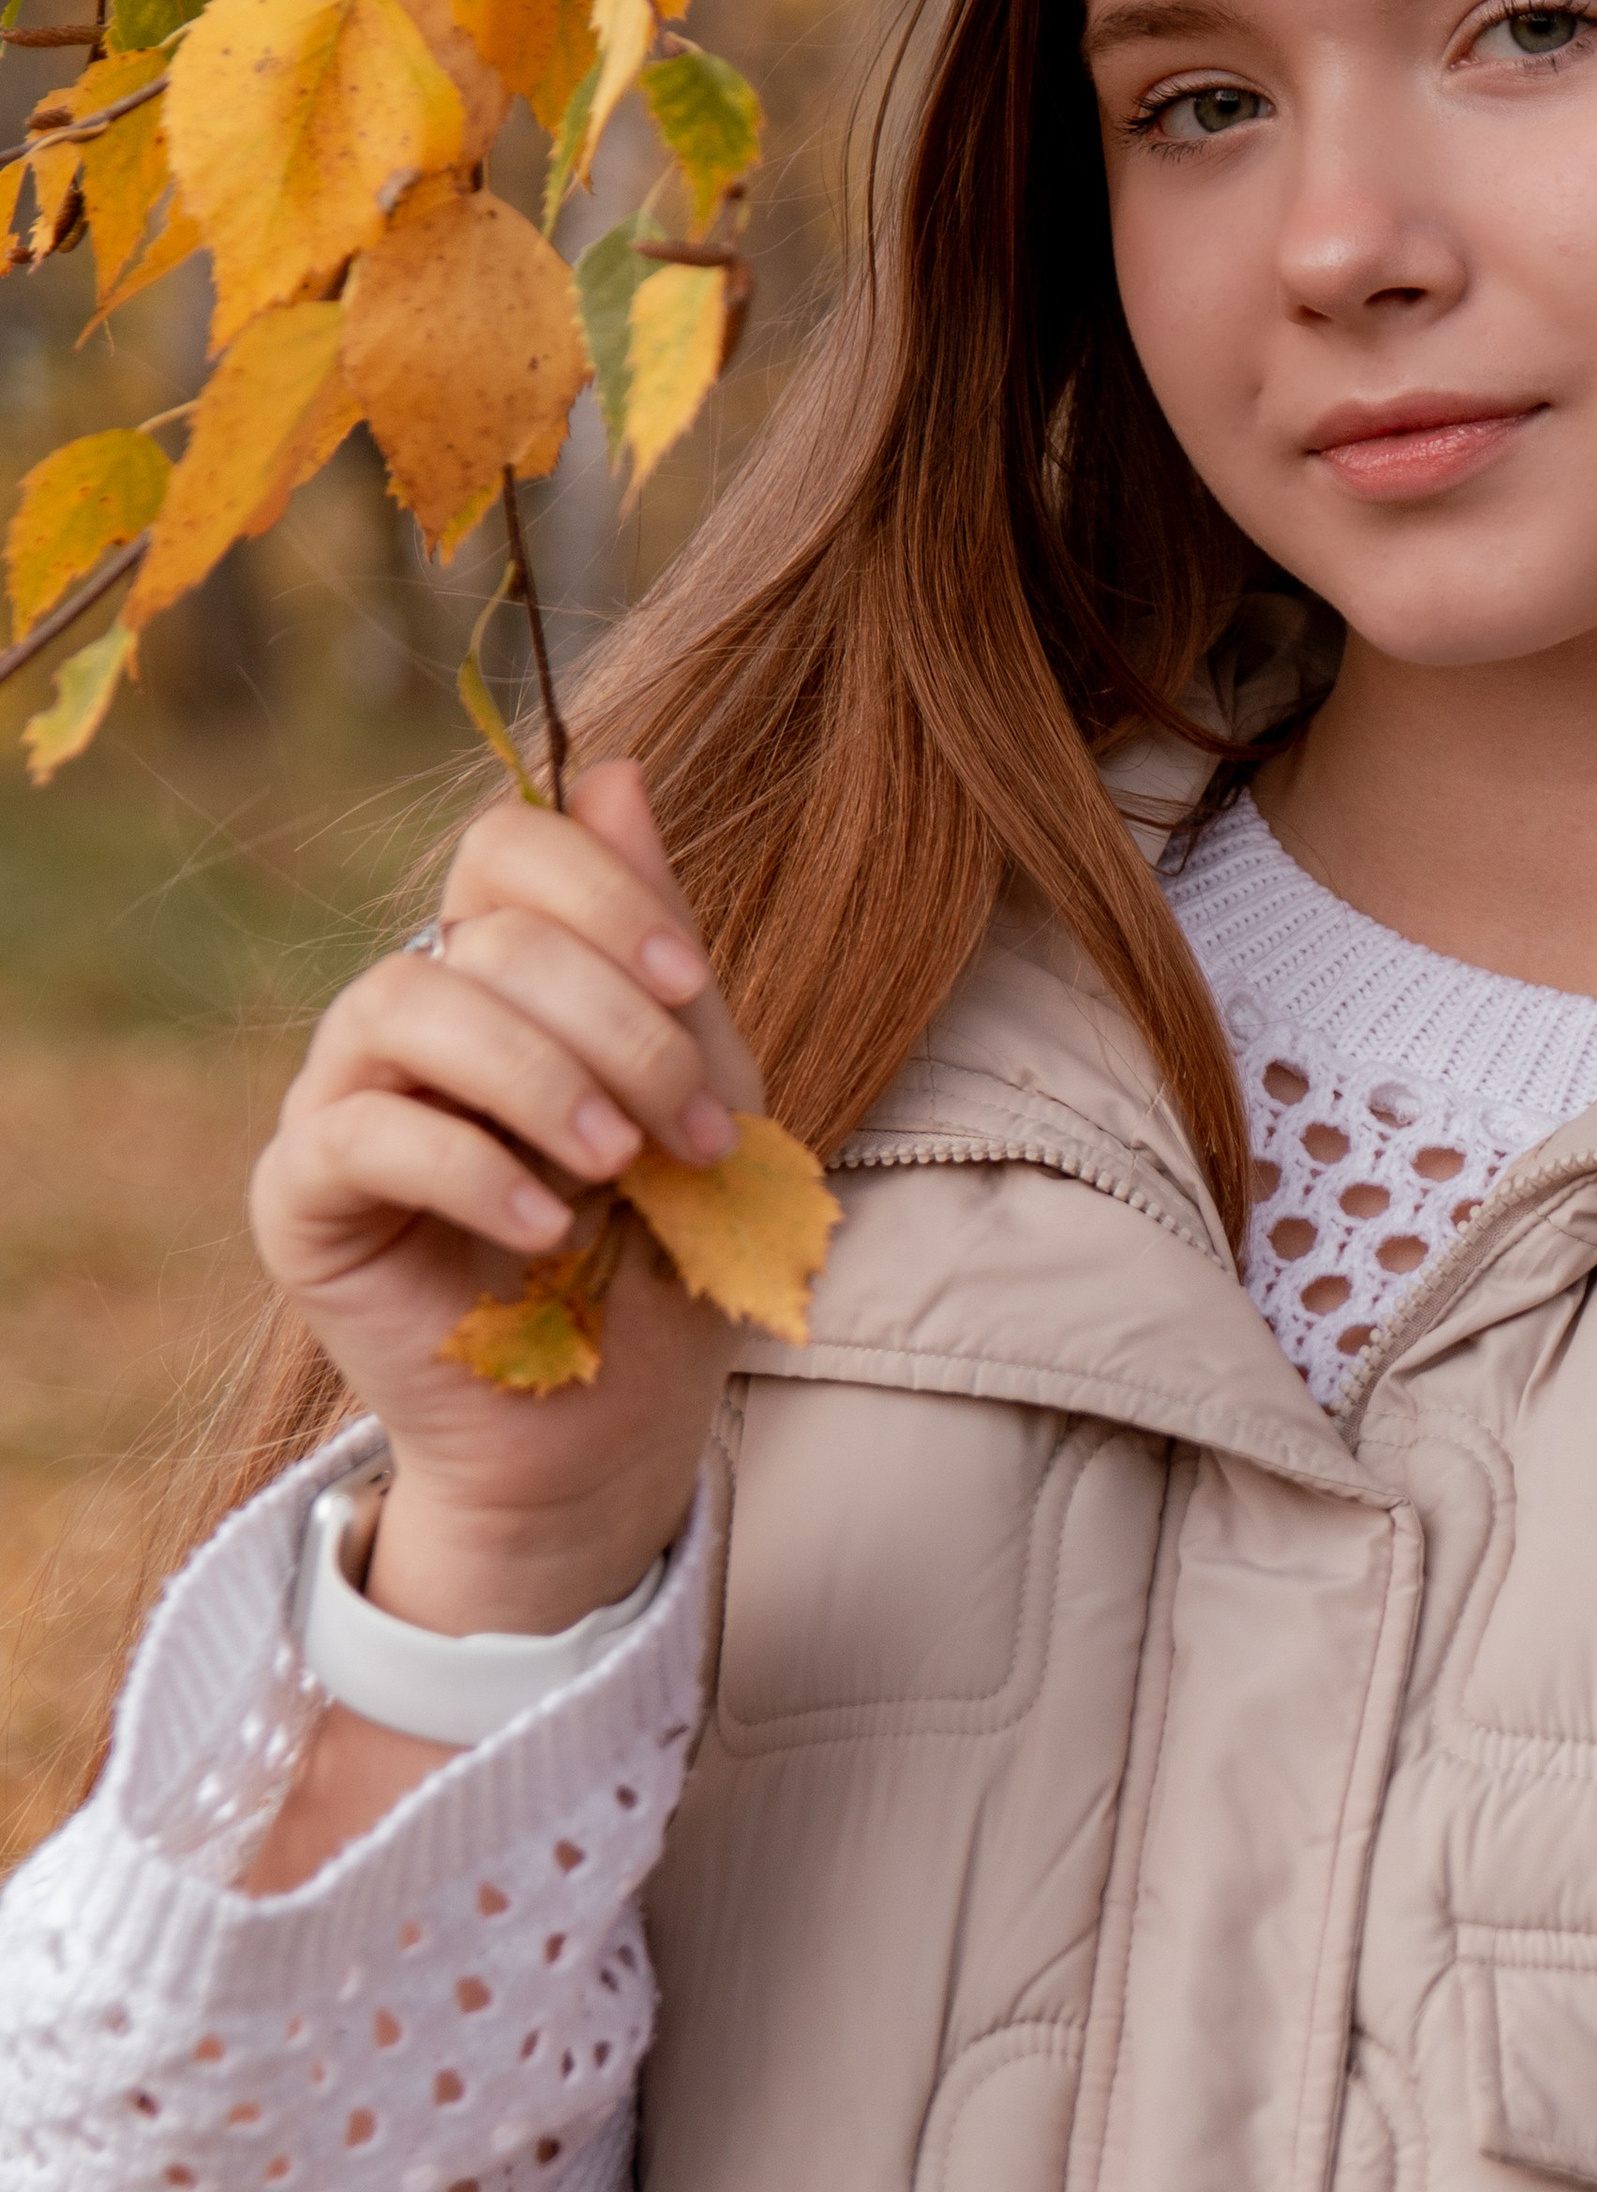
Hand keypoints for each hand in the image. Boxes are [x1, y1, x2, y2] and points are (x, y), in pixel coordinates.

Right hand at [250, 759, 757, 1649]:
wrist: (610, 1423)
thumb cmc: (659, 1247)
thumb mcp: (698, 1085)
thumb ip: (659, 946)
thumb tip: (622, 768)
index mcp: (501, 966)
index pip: (510, 847)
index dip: (604, 891)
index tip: (691, 985)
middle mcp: (409, 1009)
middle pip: (485, 934)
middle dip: (615, 1025)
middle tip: (693, 1132)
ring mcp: (341, 1095)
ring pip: (406, 1005)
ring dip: (539, 1077)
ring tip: (615, 1165)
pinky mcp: (302, 1196)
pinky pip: (360, 1131)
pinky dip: (469, 1164)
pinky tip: (544, 1221)